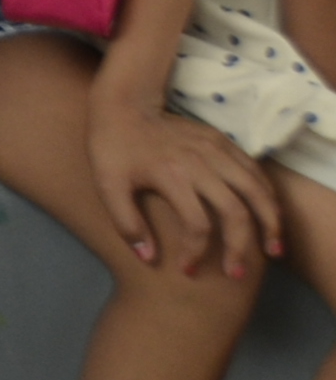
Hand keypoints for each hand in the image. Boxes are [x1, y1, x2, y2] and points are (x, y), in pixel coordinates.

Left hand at [87, 98, 280, 277]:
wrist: (123, 104)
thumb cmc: (113, 148)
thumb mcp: (107, 184)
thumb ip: (126, 223)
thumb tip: (149, 260)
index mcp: (171, 175)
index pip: (197, 225)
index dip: (196, 254)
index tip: (189, 271)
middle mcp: (199, 163)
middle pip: (235, 212)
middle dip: (240, 248)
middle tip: (237, 274)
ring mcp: (215, 149)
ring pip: (257, 191)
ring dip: (270, 223)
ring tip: (273, 252)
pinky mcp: (222, 140)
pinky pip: (255, 171)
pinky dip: (267, 197)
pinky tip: (268, 217)